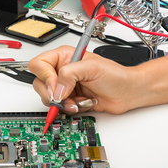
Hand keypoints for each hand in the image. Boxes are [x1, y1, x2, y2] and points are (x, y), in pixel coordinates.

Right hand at [28, 48, 167, 114]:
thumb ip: (69, 74)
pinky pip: (61, 109)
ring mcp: (66, 87)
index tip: (56, 86)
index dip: (45, 77)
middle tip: (65, 98)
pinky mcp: (71, 101)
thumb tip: (56, 89)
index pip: (39, 64)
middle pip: (40, 84)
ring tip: (79, 102)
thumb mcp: (91, 68)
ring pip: (49, 99)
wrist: (128, 93)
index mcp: (65, 57)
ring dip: (64, 104)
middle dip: (53, 94)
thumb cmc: (116, 76)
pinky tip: (84, 104)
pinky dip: (72, 109)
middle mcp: (63, 72)